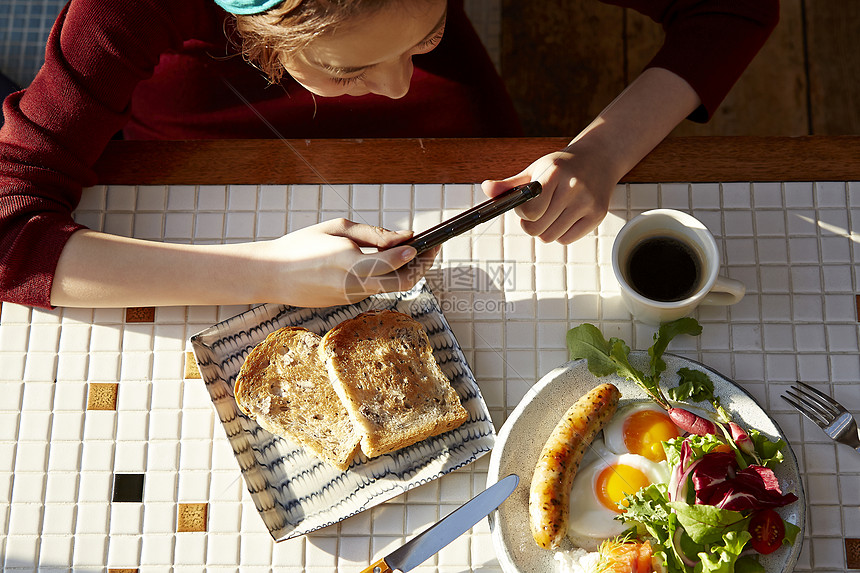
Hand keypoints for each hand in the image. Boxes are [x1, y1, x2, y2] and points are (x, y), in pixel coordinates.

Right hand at [256, 218, 438, 306]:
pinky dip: (390, 275)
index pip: (392, 262)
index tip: (427, 240)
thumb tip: (405, 238)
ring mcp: (352, 297)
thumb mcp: (337, 228)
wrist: (272, 275)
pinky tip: (393, 260)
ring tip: (419, 251)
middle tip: (434, 248)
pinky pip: (377, 288)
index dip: (414, 252)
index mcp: (347, 262)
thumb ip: (373, 234)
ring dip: (410, 271)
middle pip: (402, 283)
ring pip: (392, 288)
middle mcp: (353, 285)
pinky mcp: (349, 303)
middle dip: (423, 266)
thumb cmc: (303, 245)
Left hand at [481, 144, 615, 244]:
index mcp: (554, 173)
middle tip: (536, 212)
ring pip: (550, 237)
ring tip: (550, 213)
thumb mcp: (535, 169)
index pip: (530, 210)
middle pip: (537, 228)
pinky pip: (567, 240)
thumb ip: (509, 184)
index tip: (525, 207)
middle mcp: (573, 187)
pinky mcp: (597, 215)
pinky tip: (564, 217)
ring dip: (545, 230)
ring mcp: (587, 202)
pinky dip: (560, 234)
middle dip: (531, 224)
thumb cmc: (563, 166)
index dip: (523, 213)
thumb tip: (486, 188)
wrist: (599, 159)